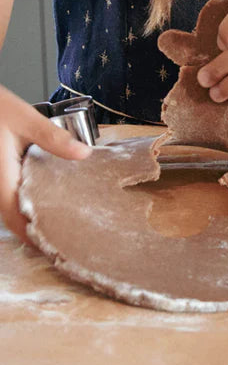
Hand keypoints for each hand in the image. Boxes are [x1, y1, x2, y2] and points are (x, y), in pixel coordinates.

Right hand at [0, 85, 91, 242]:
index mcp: (0, 177)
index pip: (14, 217)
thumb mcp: (24, 118)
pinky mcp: (0, 175)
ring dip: (30, 218)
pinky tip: (46, 200)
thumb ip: (52, 137)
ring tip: (61, 224)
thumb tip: (83, 154)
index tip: (55, 246)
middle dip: (35, 231)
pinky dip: (26, 203)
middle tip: (66, 240)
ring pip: (9, 208)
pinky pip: (9, 196)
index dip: (33, 235)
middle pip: (12, 218)